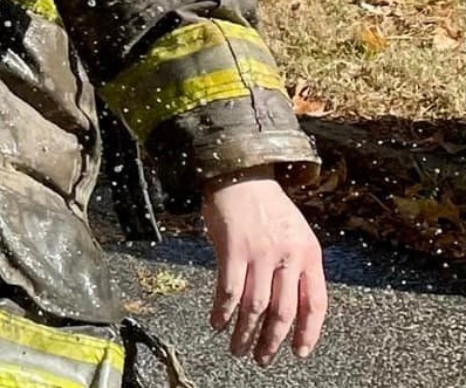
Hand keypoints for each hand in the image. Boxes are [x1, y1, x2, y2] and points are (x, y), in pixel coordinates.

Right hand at [201, 166, 325, 365]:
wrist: (239, 174)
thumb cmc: (265, 205)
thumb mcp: (294, 232)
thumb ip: (295, 265)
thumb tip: (289, 305)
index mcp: (309, 253)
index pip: (315, 303)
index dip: (308, 332)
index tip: (299, 352)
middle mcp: (288, 256)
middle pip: (283, 311)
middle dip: (272, 341)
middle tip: (262, 359)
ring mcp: (260, 253)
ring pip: (255, 307)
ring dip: (245, 333)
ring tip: (238, 349)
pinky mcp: (232, 249)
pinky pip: (228, 290)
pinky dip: (222, 311)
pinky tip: (217, 323)